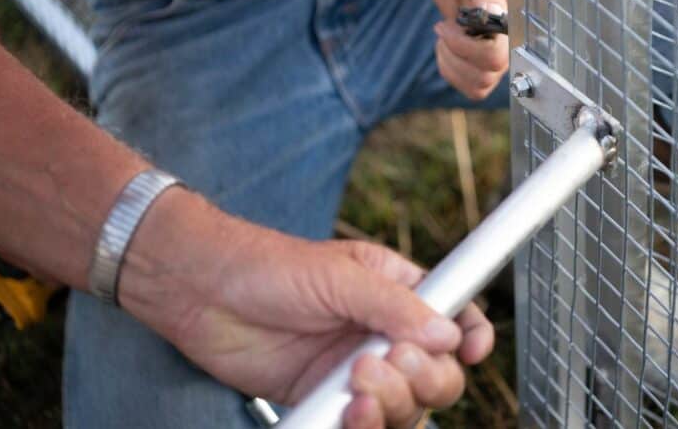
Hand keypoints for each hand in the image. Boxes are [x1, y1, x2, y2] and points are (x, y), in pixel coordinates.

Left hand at [118, 189, 493, 427]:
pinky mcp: (326, 400)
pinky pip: (363, 426)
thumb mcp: (340, 275)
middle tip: (388, 361)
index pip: (453, 315)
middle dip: (424, 376)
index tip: (473, 351)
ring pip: (406, 407)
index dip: (471, 335)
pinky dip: (364, 426)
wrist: (204, 293)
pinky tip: (348, 412)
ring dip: (393, 404)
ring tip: (357, 384)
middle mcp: (382, 333)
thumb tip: (446, 334)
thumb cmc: (270, 265)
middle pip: (437, 374)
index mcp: (396, 290)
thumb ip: (394, 306)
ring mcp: (355, 370)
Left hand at [426, 0, 507, 99]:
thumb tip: (496, 16)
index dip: (466, 49)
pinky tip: (445, 42)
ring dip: (452, 67)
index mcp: (511, 16)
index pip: (496, 56)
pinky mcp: (478, 51)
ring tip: (443, 35)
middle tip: (442, 27)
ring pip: (478, 86)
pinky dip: (449, 69)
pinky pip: (469, 82)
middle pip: (486, 76)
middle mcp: (507, 36)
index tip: (445, 24)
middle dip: (456, 57)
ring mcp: (493, 46)